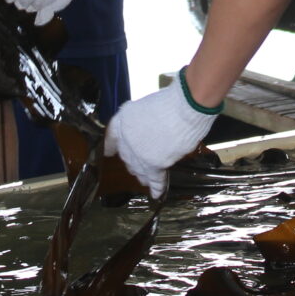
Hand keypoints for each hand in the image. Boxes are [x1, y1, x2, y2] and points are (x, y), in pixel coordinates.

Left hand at [103, 71, 222, 197]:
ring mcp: (138, 152)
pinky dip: (157, 187)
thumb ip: (142, 120)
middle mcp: (126, 137)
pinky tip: (156, 194)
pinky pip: (155, 179)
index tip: (109, 153)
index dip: (111, 146)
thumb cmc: (171, 101)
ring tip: (146, 180)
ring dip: (143, 175)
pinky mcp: (154, 163)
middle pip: (127, 156)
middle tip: (138, 166)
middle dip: (132, 162)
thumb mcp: (148, 105)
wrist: (185, 107)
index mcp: (123, 119)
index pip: (112, 136)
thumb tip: (148, 132)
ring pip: (138, 169)